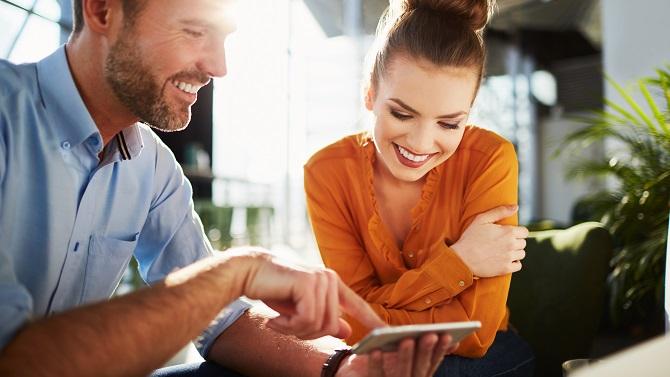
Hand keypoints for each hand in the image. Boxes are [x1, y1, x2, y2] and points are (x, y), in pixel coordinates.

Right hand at [238, 250, 385, 339]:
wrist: (248, 273)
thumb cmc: (273, 291)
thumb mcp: (301, 310)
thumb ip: (324, 318)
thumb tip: (347, 332)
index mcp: (332, 284)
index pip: (357, 305)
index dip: (372, 321)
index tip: (386, 333)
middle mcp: (329, 278)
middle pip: (330, 325)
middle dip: (305, 334)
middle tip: (285, 327)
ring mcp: (320, 278)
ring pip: (318, 324)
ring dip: (294, 330)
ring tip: (278, 321)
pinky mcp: (308, 282)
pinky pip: (306, 319)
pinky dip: (288, 326)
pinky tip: (274, 319)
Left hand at [336, 334, 457, 376]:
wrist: (353, 375)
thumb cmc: (382, 362)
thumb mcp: (403, 355)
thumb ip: (420, 349)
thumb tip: (444, 337)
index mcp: (417, 375)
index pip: (432, 364)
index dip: (441, 351)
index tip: (447, 335)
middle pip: (420, 370)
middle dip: (425, 352)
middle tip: (430, 335)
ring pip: (402, 375)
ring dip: (405, 357)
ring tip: (406, 340)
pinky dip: (377, 364)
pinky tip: (376, 351)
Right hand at [450, 205, 527, 276]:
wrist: (462, 258)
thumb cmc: (470, 237)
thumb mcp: (482, 219)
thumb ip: (500, 211)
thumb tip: (516, 207)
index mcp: (508, 232)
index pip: (525, 232)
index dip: (517, 232)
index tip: (508, 234)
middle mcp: (511, 245)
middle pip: (523, 243)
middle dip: (515, 242)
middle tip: (502, 242)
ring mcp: (509, 258)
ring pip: (521, 254)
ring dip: (515, 252)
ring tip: (503, 251)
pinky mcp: (505, 269)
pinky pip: (518, 266)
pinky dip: (513, 263)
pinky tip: (504, 260)